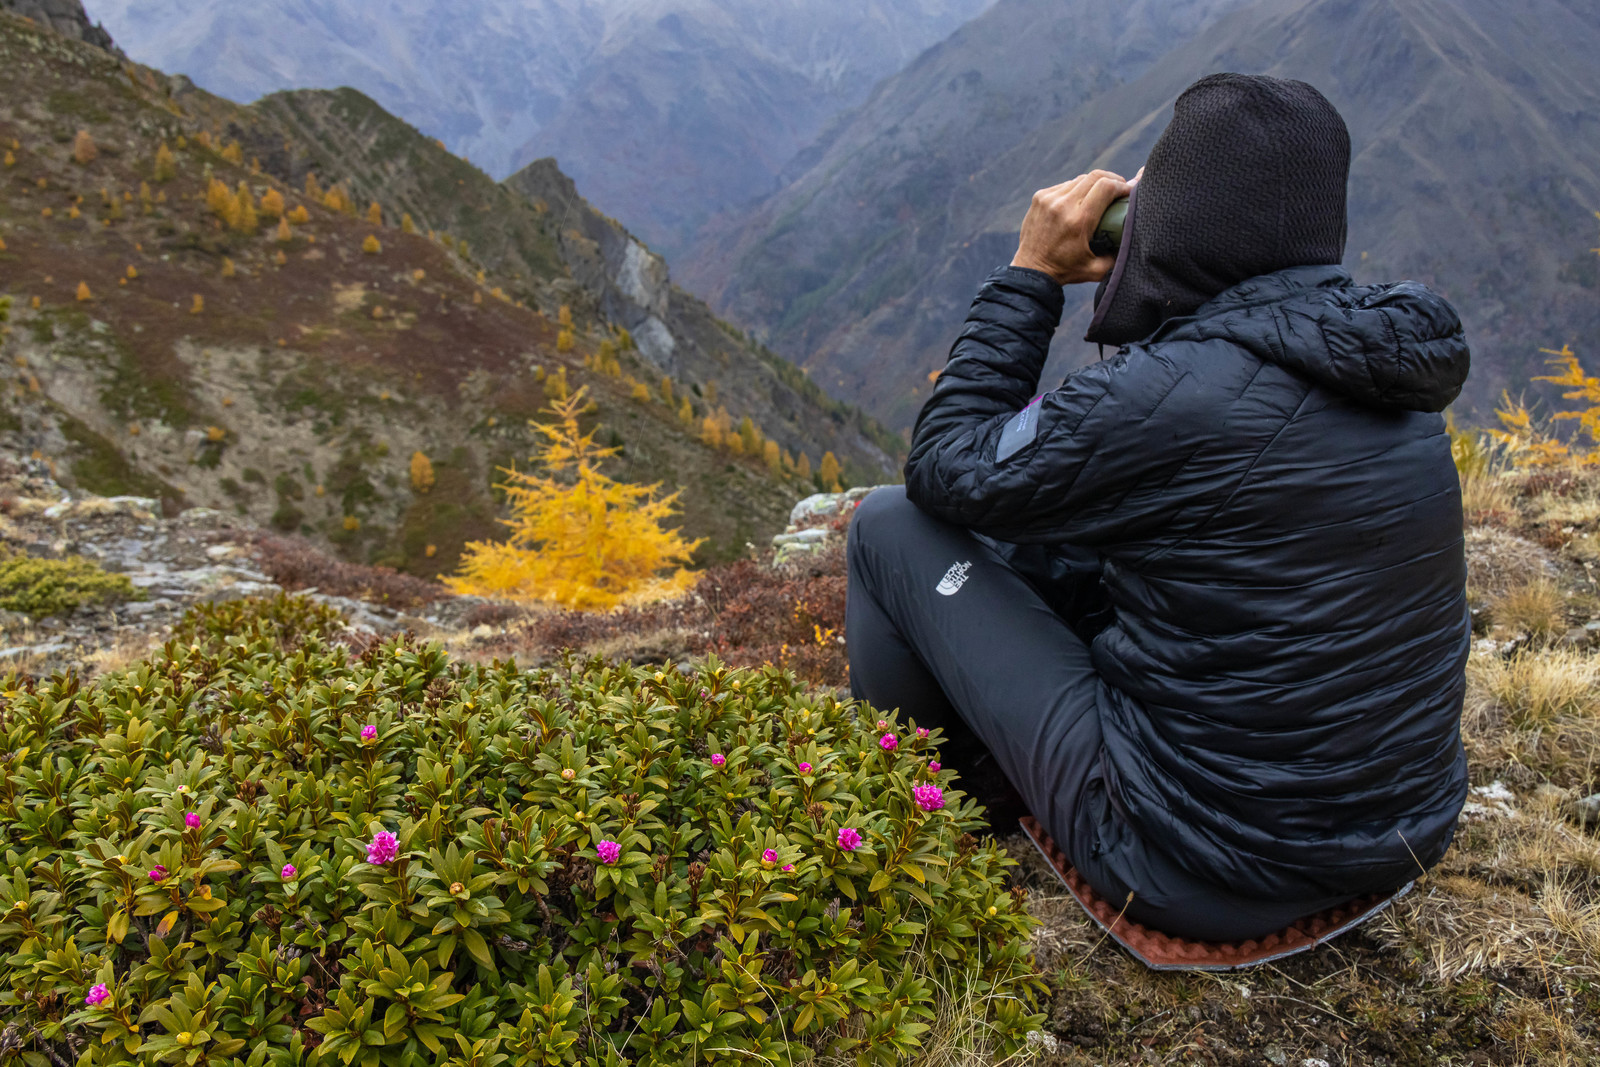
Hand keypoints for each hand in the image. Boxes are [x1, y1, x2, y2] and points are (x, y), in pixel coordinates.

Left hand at [1010, 168, 1134, 285]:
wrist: (1031, 270)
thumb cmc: (1066, 270)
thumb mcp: (1096, 269)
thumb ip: (1118, 255)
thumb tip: (1134, 235)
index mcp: (1079, 220)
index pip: (1106, 186)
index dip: (1122, 185)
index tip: (1129, 191)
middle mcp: (1063, 205)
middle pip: (1095, 176)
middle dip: (1112, 179)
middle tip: (1120, 188)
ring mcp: (1049, 198)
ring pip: (1080, 179)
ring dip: (1094, 184)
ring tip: (1102, 194)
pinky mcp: (1039, 197)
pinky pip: (1065, 185)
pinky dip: (1077, 189)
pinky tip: (1081, 199)